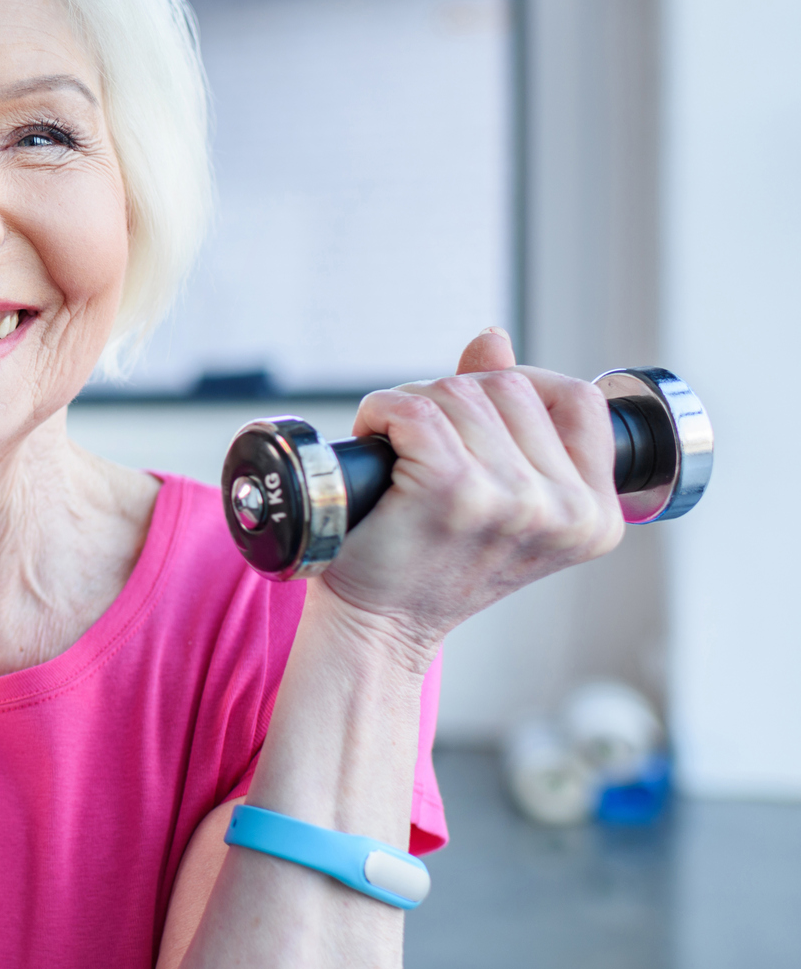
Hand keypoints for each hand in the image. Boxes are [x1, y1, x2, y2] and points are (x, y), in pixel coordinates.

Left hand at [318, 328, 624, 651]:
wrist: (379, 628)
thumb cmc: (430, 562)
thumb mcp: (496, 494)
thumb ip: (508, 417)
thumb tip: (492, 340)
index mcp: (594, 516)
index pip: (579, 399)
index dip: (523, 385)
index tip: (480, 411)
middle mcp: (565, 511)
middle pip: (510, 387)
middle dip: (454, 398)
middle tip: (421, 445)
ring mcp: (512, 500)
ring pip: (458, 393)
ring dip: (412, 406)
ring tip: (398, 452)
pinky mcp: (453, 490)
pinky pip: (413, 409)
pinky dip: (380, 412)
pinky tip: (373, 441)